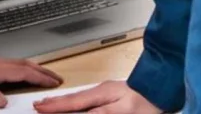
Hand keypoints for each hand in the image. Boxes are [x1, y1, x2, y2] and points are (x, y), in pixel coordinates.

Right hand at [32, 81, 161, 113]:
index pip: (74, 104)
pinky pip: (86, 99)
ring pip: (79, 98)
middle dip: (55, 103)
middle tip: (39, 106)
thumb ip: (101, 113)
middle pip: (73, 100)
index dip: (57, 108)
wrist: (162, 89)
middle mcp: (101, 91)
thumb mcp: (123, 111)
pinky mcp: (111, 94)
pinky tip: (73, 104)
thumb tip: (82, 113)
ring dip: (63, 102)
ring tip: (50, 104)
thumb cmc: (147, 102)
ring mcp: (106, 91)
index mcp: (102, 94)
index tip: (41, 109)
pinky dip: (75, 102)